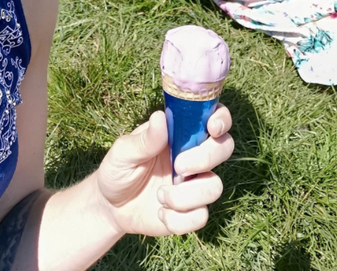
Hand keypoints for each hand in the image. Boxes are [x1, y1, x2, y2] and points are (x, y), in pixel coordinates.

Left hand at [95, 105, 232, 236]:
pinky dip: (178, 219)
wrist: (111, 207)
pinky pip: (201, 216)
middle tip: (178, 166)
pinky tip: (160, 213)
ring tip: (159, 196)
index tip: (212, 128)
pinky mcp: (192, 212)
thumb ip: (145, 139)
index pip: (213, 118)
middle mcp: (194, 156)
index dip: (221, 119)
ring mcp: (195, 184)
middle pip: (224, 148)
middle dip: (206, 158)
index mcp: (181, 134)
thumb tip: (160, 117)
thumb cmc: (118, 170)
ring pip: (215, 186)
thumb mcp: (123, 152)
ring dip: (186, 196)